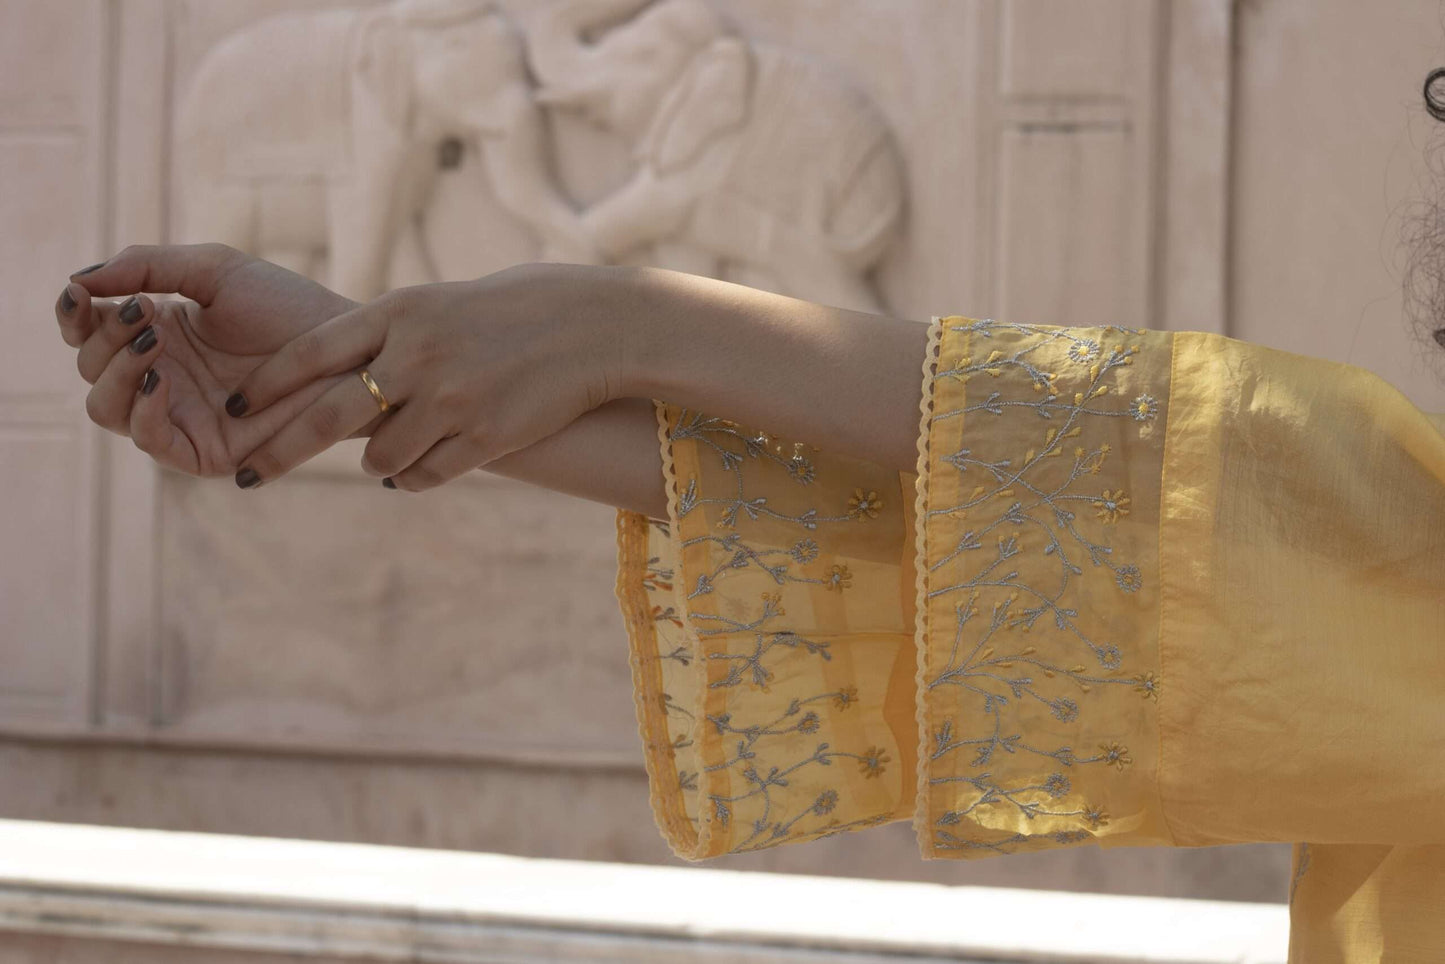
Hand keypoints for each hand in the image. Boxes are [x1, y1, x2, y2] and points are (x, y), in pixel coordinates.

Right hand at [58, 243, 381, 477]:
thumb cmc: (290, 307)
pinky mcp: (204, 450)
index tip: (77, 293)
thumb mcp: (214, 271)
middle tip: (145, 312)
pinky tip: (160, 376)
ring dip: (116, 369)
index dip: (73, 315)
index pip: (91, 332)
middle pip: (92, 369)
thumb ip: (146, 266)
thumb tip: (78, 282)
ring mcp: (180, 416)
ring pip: (107, 407)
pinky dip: (142, 408)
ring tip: (152, 337)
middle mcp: (162, 378)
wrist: (347, 347)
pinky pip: (150, 441)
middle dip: (102, 338)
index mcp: (157, 335)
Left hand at [225, 262, 624, 490]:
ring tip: (387, 456)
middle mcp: (417, 356)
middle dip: (281, 448)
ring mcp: (452, 400)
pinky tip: (419, 469)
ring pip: (381, 457)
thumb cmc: (518, 307)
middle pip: (328, 415)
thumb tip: (340, 365)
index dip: (265, 385)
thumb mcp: (442, 302)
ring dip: (375, 463)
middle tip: (249, 472)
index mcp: (400, 312)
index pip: (310, 353)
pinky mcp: (486, 437)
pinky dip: (414, 478)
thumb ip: (391, 331)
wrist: (595, 327)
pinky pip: (426, 476)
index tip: (234, 407)